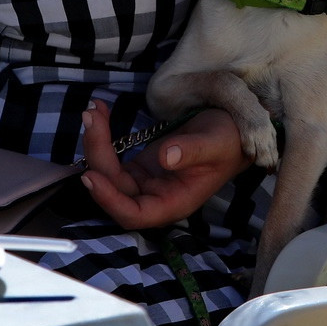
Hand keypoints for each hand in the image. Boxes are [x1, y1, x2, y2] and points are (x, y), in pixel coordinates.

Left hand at [79, 100, 252, 228]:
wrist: (235, 130)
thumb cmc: (231, 141)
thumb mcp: (215, 144)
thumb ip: (191, 151)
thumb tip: (166, 157)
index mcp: (173, 203)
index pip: (134, 214)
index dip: (109, 200)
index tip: (92, 175)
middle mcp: (155, 197)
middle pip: (114, 189)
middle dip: (97, 156)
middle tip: (91, 119)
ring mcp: (145, 182)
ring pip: (109, 173)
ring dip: (96, 144)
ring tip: (93, 111)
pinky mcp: (141, 166)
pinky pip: (114, 157)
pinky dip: (103, 137)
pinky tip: (100, 112)